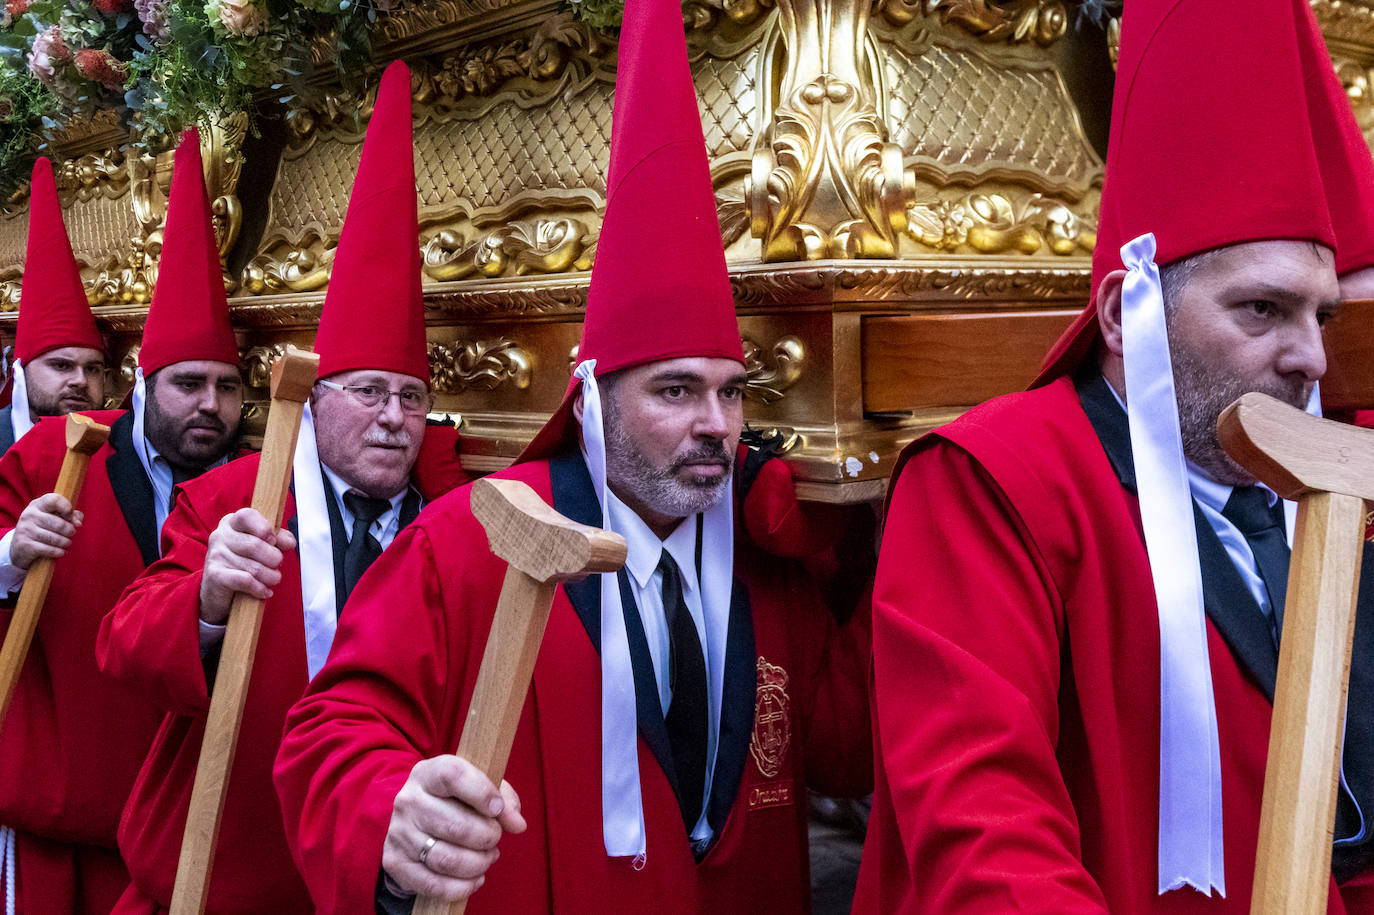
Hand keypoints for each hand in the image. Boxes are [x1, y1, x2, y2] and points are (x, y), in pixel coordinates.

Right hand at [10, 493, 82, 569]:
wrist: (20, 546)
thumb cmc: (44, 527)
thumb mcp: (56, 517)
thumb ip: (72, 515)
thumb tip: (78, 523)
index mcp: (38, 504)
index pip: (54, 500)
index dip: (67, 508)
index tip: (70, 517)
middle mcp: (29, 515)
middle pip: (59, 524)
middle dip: (70, 530)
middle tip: (71, 533)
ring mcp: (25, 529)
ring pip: (55, 538)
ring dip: (65, 542)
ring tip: (67, 543)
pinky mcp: (24, 544)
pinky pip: (48, 549)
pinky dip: (59, 552)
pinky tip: (61, 552)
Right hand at [198, 508, 296, 624]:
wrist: (218, 591)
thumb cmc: (244, 563)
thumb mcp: (262, 545)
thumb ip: (278, 538)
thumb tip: (289, 542)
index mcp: (232, 522)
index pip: (247, 515)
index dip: (265, 528)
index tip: (273, 541)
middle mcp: (220, 535)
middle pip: (256, 545)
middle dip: (274, 559)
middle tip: (276, 566)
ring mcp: (215, 554)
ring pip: (254, 566)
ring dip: (271, 577)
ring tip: (272, 579)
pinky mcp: (214, 574)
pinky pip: (245, 580)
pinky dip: (260, 588)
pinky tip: (264, 591)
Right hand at [383, 755, 525, 899]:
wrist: (414, 824)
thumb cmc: (455, 802)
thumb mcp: (478, 788)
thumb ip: (504, 799)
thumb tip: (517, 824)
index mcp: (428, 774)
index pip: (453, 775)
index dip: (482, 793)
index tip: (498, 809)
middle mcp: (408, 800)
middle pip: (455, 825)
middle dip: (487, 837)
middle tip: (495, 838)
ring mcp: (399, 833)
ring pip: (447, 859)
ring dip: (478, 863)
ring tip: (487, 857)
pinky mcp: (396, 863)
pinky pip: (434, 884)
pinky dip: (462, 887)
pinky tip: (475, 879)